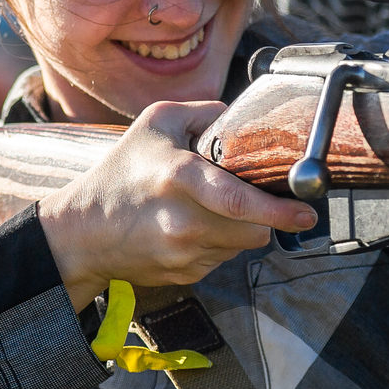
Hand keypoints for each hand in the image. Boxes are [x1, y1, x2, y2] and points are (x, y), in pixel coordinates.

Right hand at [39, 100, 317, 309]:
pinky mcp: (184, 276)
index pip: (238, 200)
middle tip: (251, 196)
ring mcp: (183, 254)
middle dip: (264, 214)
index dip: (279, 209)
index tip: (306, 213)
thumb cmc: (120, 172)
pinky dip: (219, 244)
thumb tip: (245, 117)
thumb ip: (205, 111)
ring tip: (211, 208)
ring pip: (243, 245)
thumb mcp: (156, 122)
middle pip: (254, 228)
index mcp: (179, 177)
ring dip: (241, 228)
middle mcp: (183, 221)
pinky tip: (192, 227)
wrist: (81, 233)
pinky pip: (222, 260)